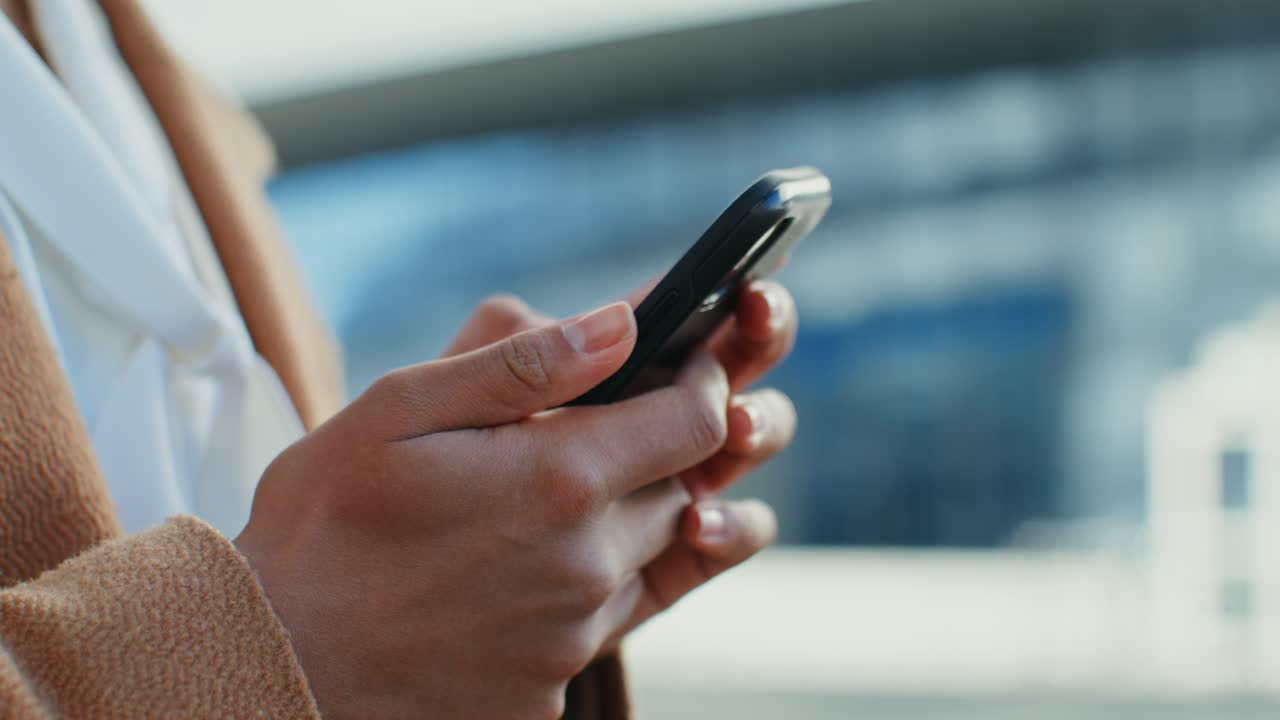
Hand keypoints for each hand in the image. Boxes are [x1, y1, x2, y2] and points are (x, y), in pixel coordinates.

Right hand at [235, 302, 732, 718]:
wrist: (273, 660)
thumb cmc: (322, 523)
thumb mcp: (403, 408)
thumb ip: (523, 361)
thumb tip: (623, 323)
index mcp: (561, 480)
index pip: (698, 421)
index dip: (701, 383)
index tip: (681, 365)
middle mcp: (587, 565)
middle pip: (680, 490)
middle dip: (656, 452)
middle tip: (589, 434)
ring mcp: (572, 639)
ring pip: (646, 560)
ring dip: (621, 522)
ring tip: (539, 504)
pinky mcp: (550, 692)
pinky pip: (602, 628)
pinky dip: (581, 591)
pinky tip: (512, 575)